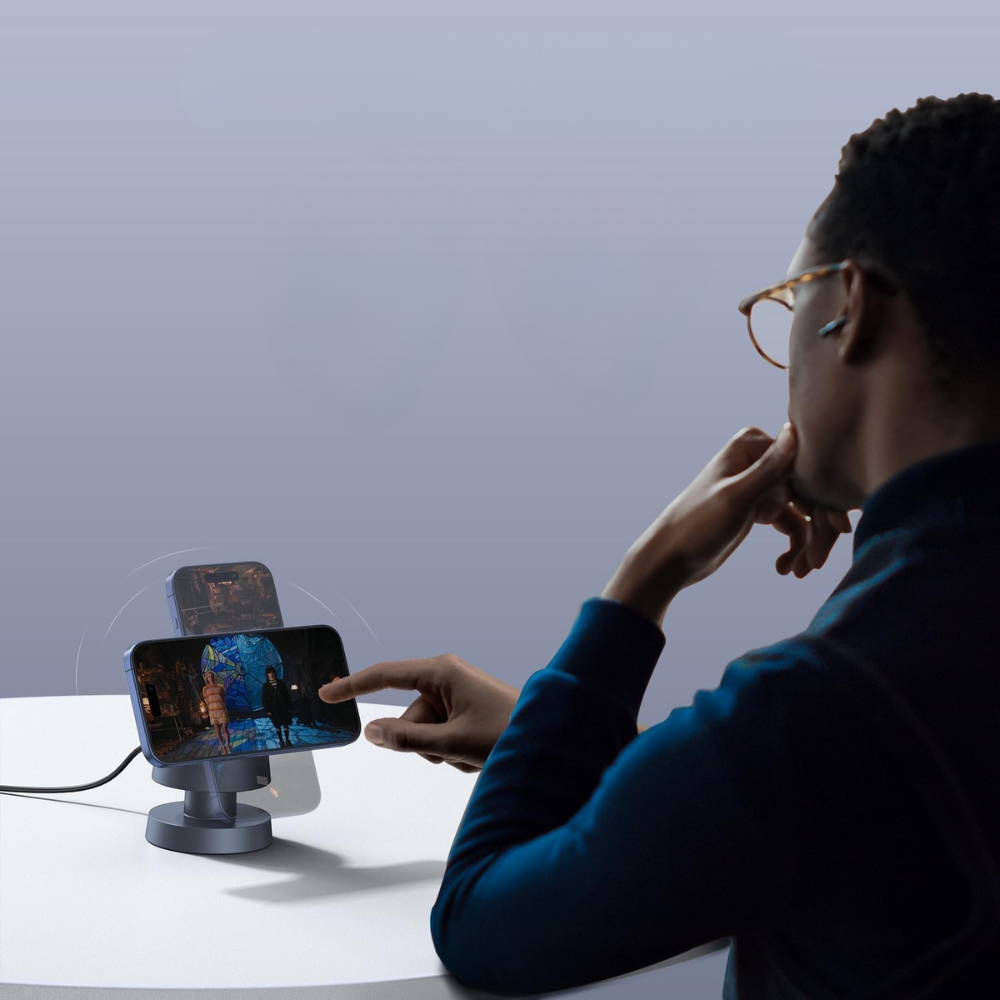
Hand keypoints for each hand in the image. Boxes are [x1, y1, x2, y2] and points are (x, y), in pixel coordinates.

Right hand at [317, 656, 520, 771]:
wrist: (549, 739)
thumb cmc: (509, 732)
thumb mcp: (452, 743)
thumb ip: (408, 739)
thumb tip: (372, 732)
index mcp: (441, 671)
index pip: (385, 675)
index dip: (353, 685)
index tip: (326, 693)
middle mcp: (446, 677)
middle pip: (407, 715)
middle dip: (423, 741)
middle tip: (455, 750)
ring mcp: (456, 694)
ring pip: (423, 731)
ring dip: (441, 750)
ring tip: (473, 752)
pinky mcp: (464, 709)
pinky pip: (440, 734)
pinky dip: (452, 750)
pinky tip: (477, 754)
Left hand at [603, 422, 853, 624]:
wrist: (670, 558)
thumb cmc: (696, 526)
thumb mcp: (736, 497)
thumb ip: (768, 467)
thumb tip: (796, 429)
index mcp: (751, 445)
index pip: (805, 467)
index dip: (824, 500)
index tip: (838, 529)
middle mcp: (758, 459)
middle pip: (808, 490)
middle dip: (818, 528)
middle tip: (817, 562)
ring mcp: (760, 484)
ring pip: (804, 511)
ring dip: (807, 541)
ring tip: (802, 571)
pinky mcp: (759, 508)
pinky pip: (792, 523)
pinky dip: (794, 546)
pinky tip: (786, 568)